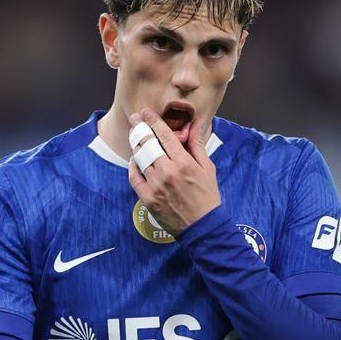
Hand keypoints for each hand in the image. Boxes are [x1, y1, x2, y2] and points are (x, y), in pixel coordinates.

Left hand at [127, 108, 219, 235]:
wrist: (203, 226)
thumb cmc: (207, 196)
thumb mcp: (207, 168)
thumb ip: (197, 144)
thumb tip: (196, 124)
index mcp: (183, 163)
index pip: (164, 135)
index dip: (153, 121)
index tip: (146, 112)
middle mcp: (167, 172)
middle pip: (148, 144)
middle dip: (139, 128)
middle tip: (134, 119)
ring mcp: (155, 186)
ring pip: (140, 159)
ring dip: (136, 146)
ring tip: (134, 136)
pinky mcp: (147, 198)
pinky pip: (134, 177)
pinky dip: (132, 167)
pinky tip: (134, 160)